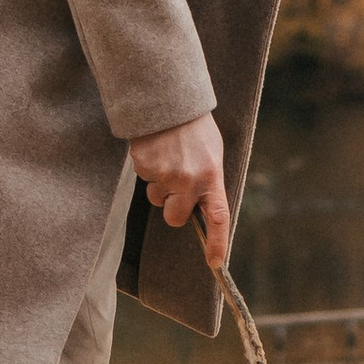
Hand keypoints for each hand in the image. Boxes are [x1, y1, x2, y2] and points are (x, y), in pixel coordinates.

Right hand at [131, 111, 229, 271]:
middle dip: (173, 208)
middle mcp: (189, 179)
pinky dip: (148, 168)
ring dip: (160, 184)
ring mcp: (165, 174)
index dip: (217, 242)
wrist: (169, 100)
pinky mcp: (144, 166)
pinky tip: (157, 150)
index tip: (215, 262)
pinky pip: (144, 179)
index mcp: (211, 175)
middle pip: (175, 217)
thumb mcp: (212, 153)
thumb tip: (200, 207)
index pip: (218, 216)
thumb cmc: (194, 128)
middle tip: (176, 185)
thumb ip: (207, 180)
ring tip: (168, 157)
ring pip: (157, 198)